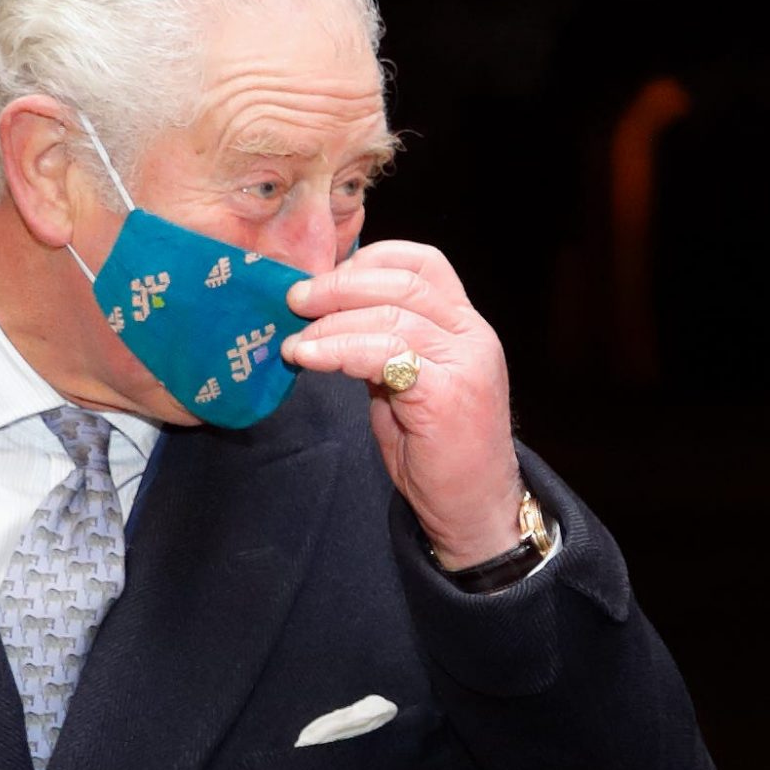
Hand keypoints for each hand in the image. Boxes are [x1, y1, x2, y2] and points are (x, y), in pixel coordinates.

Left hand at [281, 241, 524, 567]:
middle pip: (402, 280)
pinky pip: (384, 353)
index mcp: (464, 325)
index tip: (324, 277)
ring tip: (296, 342)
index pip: (422, 262)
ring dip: (331, 323)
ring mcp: (465, 361)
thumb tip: (329, 320)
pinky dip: (339, 350)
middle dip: (339, 285)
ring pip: (390, 315)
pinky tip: (310, 359)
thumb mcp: (406, 386)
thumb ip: (382, 348)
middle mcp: (472, 334)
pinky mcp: (448, 392)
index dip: (368, 259)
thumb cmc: (438, 454)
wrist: (474, 510)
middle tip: (295, 300)